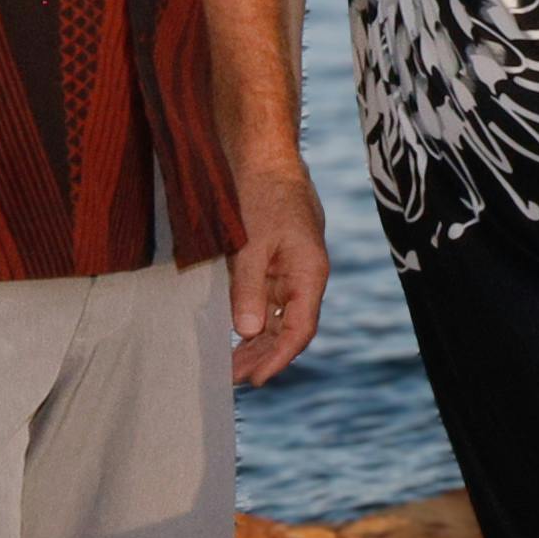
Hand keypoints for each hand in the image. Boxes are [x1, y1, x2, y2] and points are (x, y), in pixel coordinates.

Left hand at [226, 152, 328, 388]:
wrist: (264, 157)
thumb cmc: (262, 194)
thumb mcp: (251, 242)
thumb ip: (249, 288)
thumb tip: (248, 331)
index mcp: (310, 272)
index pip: (301, 329)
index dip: (279, 358)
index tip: (255, 380)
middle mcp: (304, 277)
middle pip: (290, 330)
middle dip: (263, 357)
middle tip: (231, 379)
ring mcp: (290, 271)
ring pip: (278, 319)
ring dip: (256, 343)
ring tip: (229, 365)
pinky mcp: (274, 263)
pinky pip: (267, 301)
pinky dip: (252, 321)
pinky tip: (234, 334)